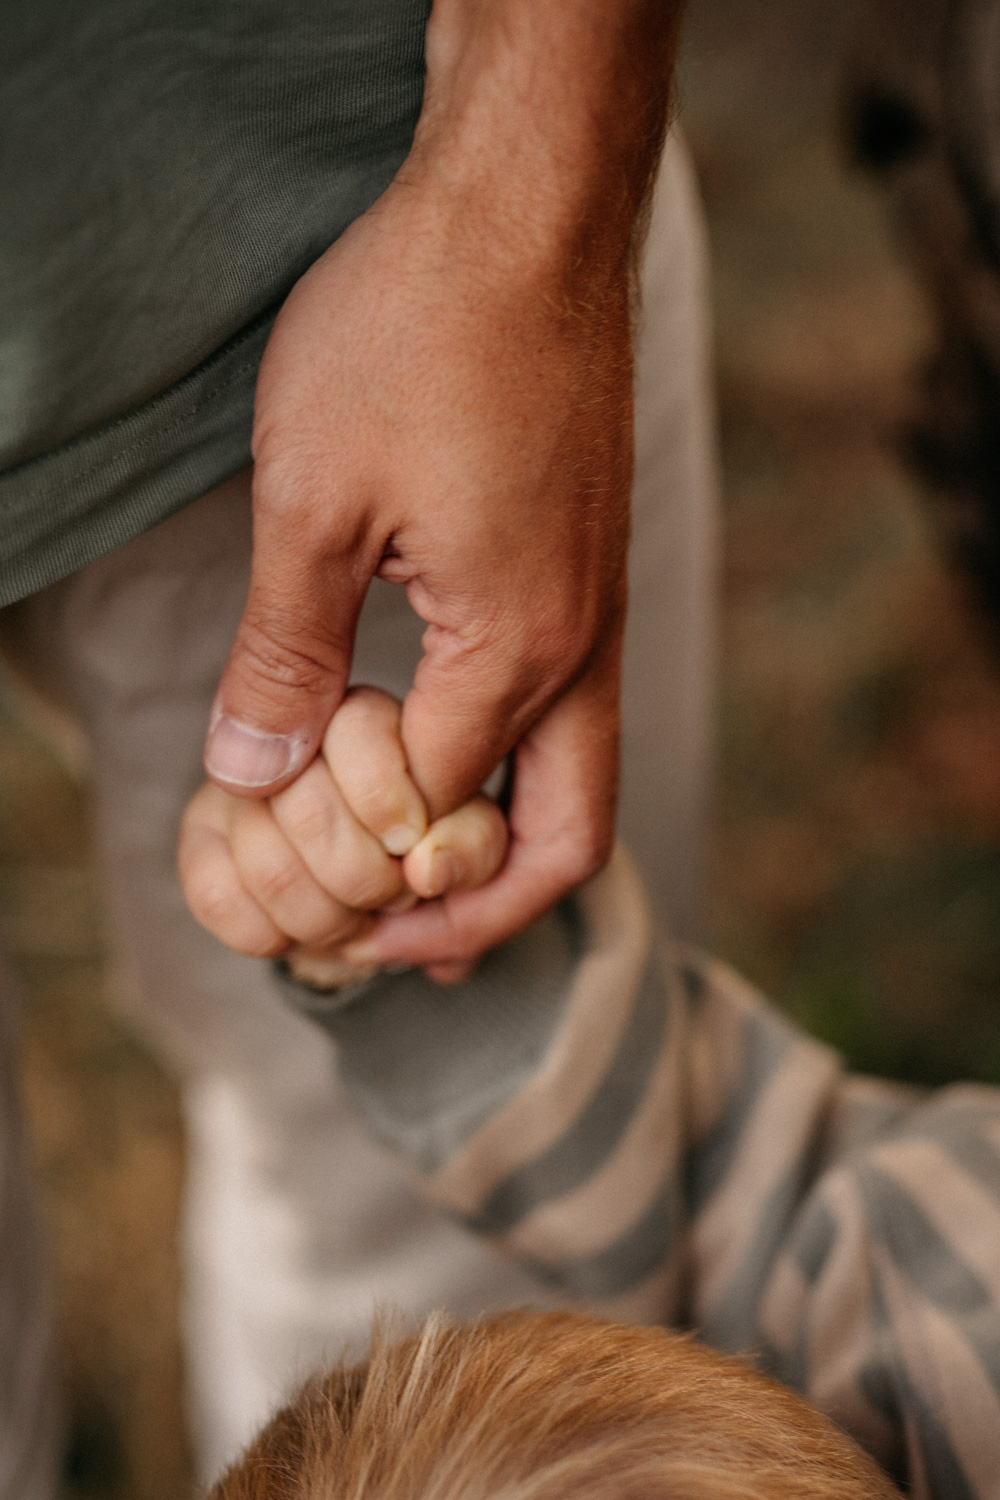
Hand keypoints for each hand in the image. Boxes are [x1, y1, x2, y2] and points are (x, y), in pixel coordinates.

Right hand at [180, 688, 507, 983]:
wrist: (366, 892)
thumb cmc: (427, 852)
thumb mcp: (472, 841)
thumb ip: (470, 845)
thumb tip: (426, 869)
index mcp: (361, 713)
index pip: (356, 728)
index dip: (387, 803)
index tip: (409, 843)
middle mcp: (286, 731)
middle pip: (309, 812)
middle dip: (367, 883)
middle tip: (392, 897)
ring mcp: (232, 784)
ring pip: (270, 871)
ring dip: (328, 922)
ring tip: (356, 920)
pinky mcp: (197, 836)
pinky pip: (220, 901)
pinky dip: (275, 937)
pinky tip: (300, 927)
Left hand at [201, 0, 678, 967]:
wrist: (525, 208)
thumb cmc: (420, 330)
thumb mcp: (312, 498)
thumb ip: (284, 653)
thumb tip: (251, 769)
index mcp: (517, 648)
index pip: (436, 818)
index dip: (354, 864)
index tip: (283, 887)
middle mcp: (582, 646)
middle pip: (565, 842)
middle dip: (477, 913)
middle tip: (396, 950)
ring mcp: (599, 606)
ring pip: (581, 779)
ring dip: (501, 848)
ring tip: (420, 888)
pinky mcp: (590, 566)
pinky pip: (571, 710)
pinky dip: (514, 767)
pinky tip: (450, 756)